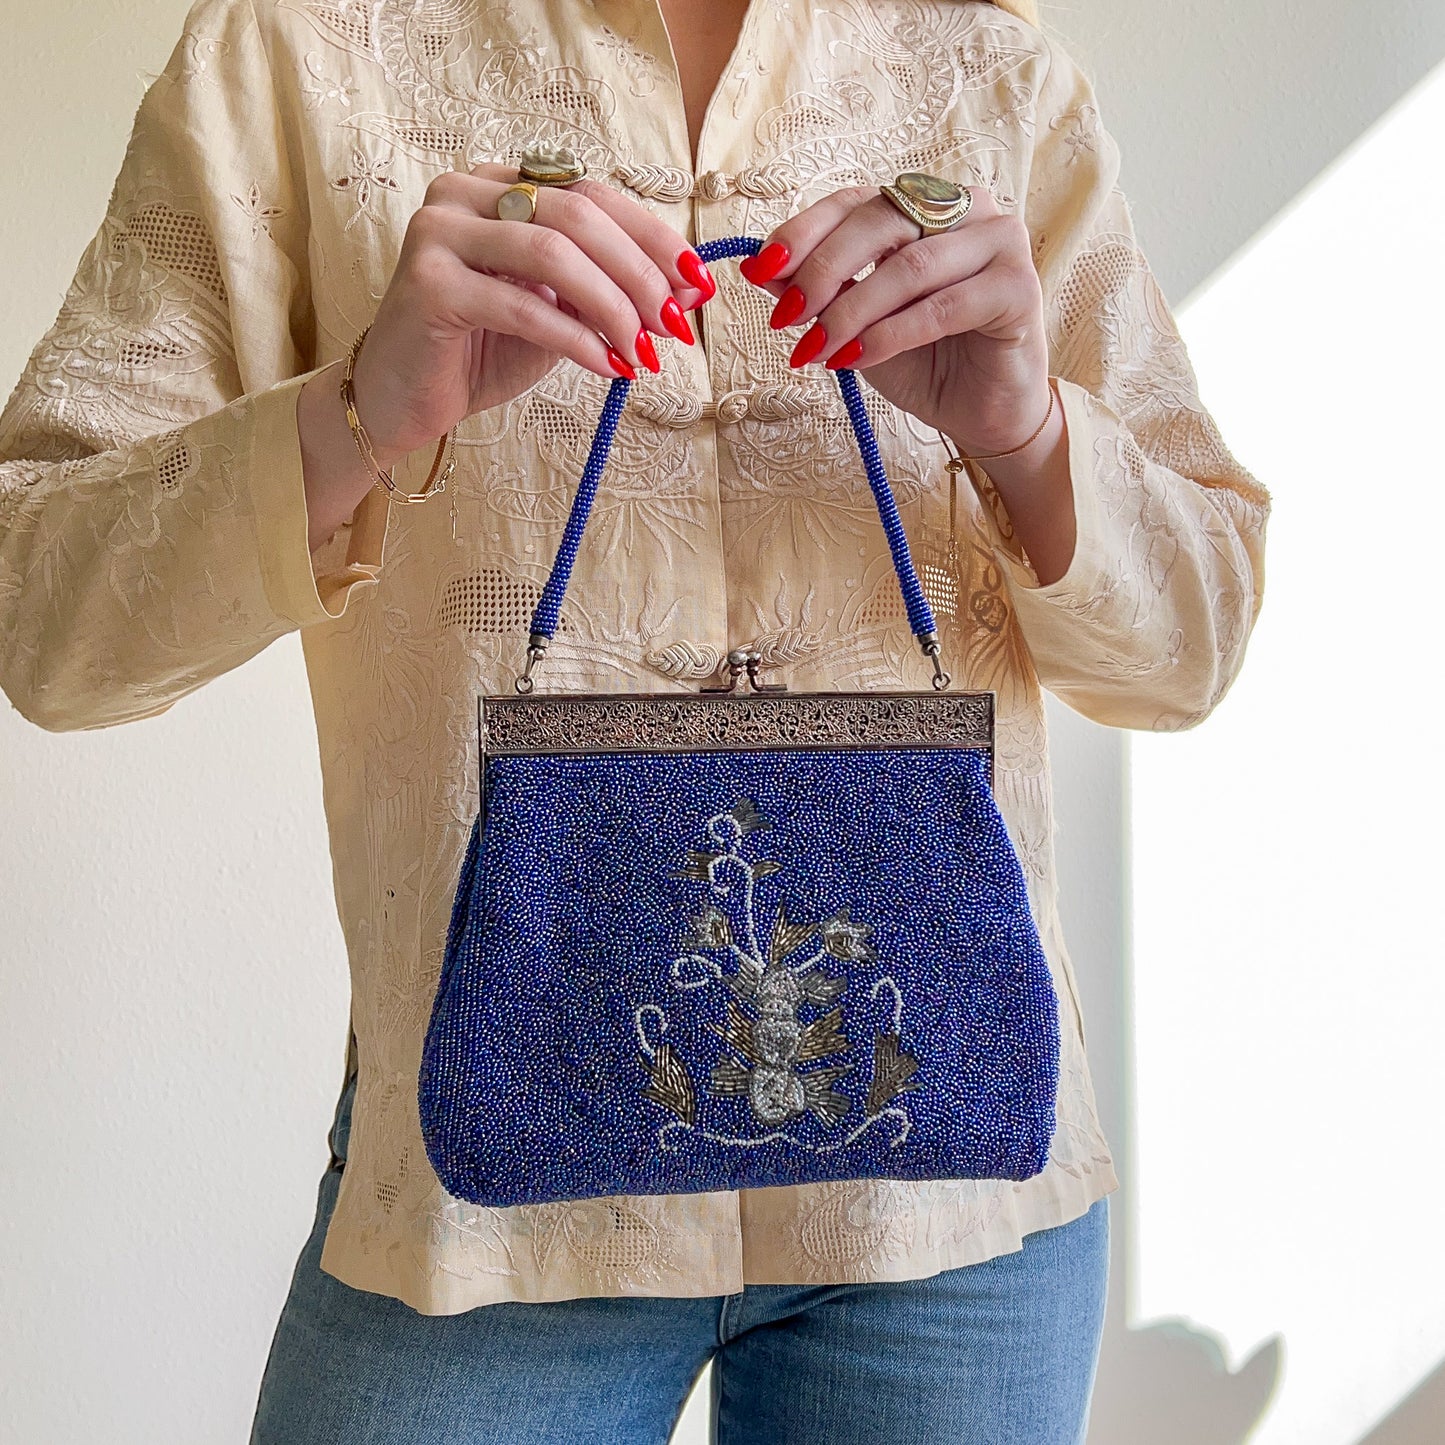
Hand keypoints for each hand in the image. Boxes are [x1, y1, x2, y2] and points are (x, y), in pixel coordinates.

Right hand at [349, 163, 714, 461]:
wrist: (402, 401)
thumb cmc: (479, 352)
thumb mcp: (559, 313)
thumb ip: (608, 291)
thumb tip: (688, 289)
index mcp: (498, 186)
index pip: (591, 194)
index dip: (651, 238)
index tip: (696, 283)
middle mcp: (463, 193)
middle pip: (577, 216)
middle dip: (640, 275)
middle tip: (675, 326)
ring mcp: (439, 233)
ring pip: (553, 254)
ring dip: (613, 308)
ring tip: (645, 353)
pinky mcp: (429, 284)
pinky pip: (524, 306)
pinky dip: (577, 339)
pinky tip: (608, 367)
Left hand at [738, 184, 1050, 455]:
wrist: (983, 415)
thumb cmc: (925, 363)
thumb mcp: (856, 325)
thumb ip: (820, 293)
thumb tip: (762, 270)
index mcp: (926, 206)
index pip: (857, 201)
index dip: (805, 232)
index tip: (761, 271)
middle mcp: (967, 209)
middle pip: (882, 221)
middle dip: (823, 271)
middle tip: (785, 317)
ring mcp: (1000, 243)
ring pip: (910, 266)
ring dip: (852, 311)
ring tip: (816, 349)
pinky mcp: (1019, 288)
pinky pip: (942, 306)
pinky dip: (891, 334)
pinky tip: (856, 358)